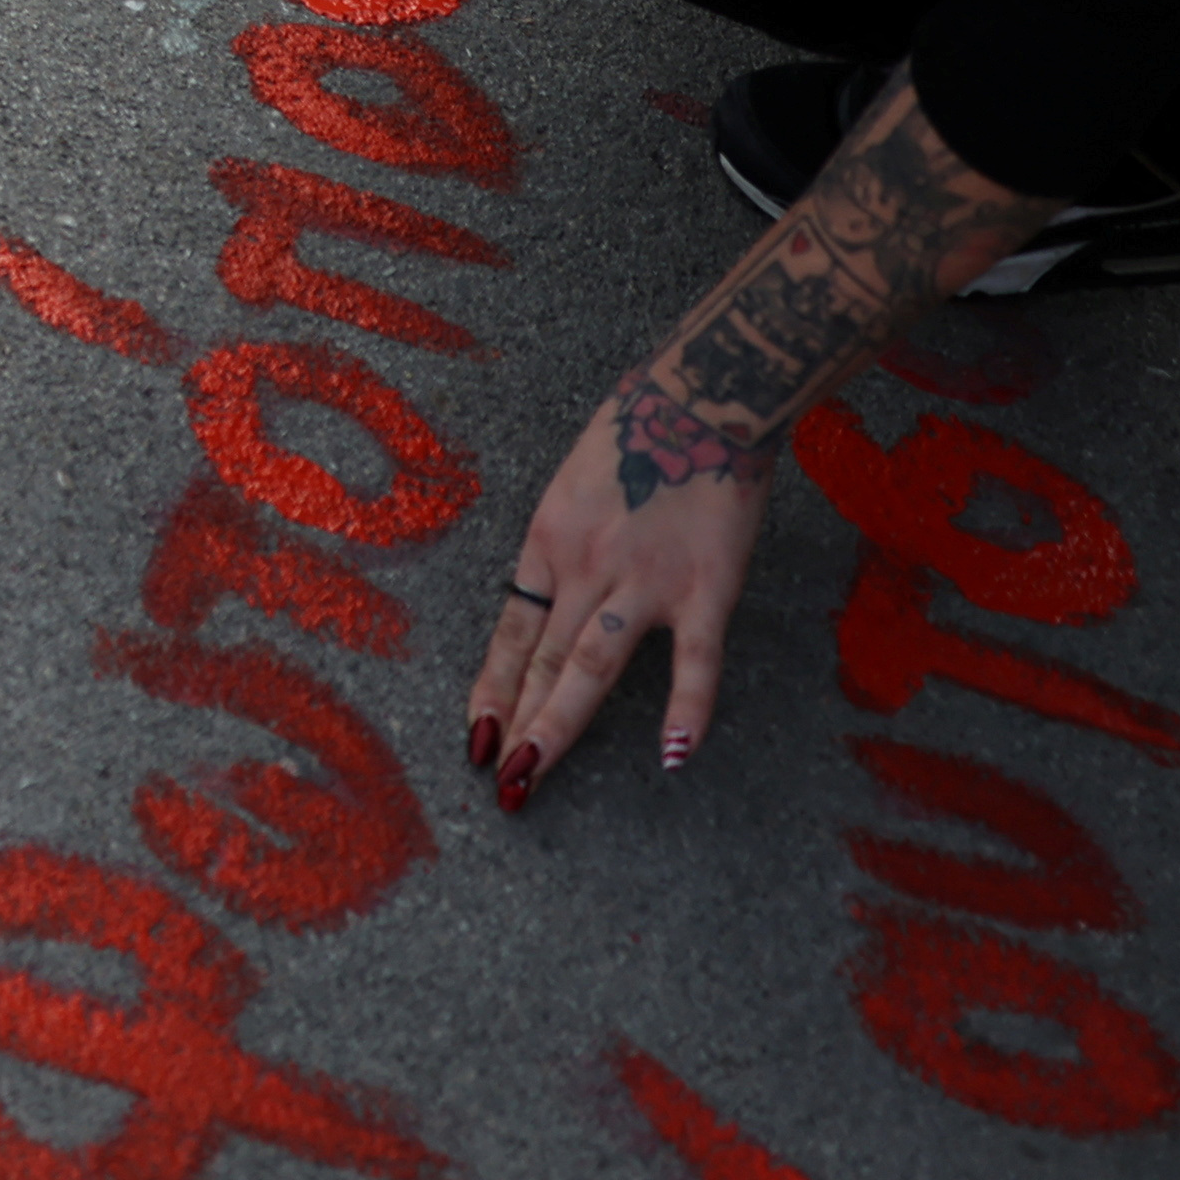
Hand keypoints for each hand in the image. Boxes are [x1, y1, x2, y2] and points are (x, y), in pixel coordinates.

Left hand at [465, 375, 770, 800]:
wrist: (702, 396)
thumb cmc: (637, 431)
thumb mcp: (574, 487)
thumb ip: (568, 547)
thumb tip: (554, 602)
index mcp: (548, 542)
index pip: (511, 633)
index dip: (491, 688)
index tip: (474, 737)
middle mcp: (586, 567)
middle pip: (542, 660)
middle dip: (517, 725)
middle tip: (499, 783)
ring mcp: (644, 581)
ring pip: (591, 666)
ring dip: (559, 723)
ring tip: (532, 773)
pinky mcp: (705, 587)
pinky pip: (694, 660)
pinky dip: (686, 709)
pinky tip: (674, 755)